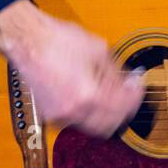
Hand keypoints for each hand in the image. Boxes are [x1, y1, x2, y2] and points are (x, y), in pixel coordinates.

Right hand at [0, 0, 144, 137]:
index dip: (136, 95)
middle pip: (110, 126)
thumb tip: (130, 82)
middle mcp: (73, 112)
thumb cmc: (59, 41)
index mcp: (88, 96)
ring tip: (111, 90)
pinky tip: (93, 93)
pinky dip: (90, 111)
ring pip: (93, 126)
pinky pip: (78, 121)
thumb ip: (118, 73)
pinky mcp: (51, 114)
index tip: (138, 85)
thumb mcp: (100, 51)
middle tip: (129, 91)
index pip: (123, 108)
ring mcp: (60, 116)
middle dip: (123, 109)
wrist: (29, 41)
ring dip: (107, 112)